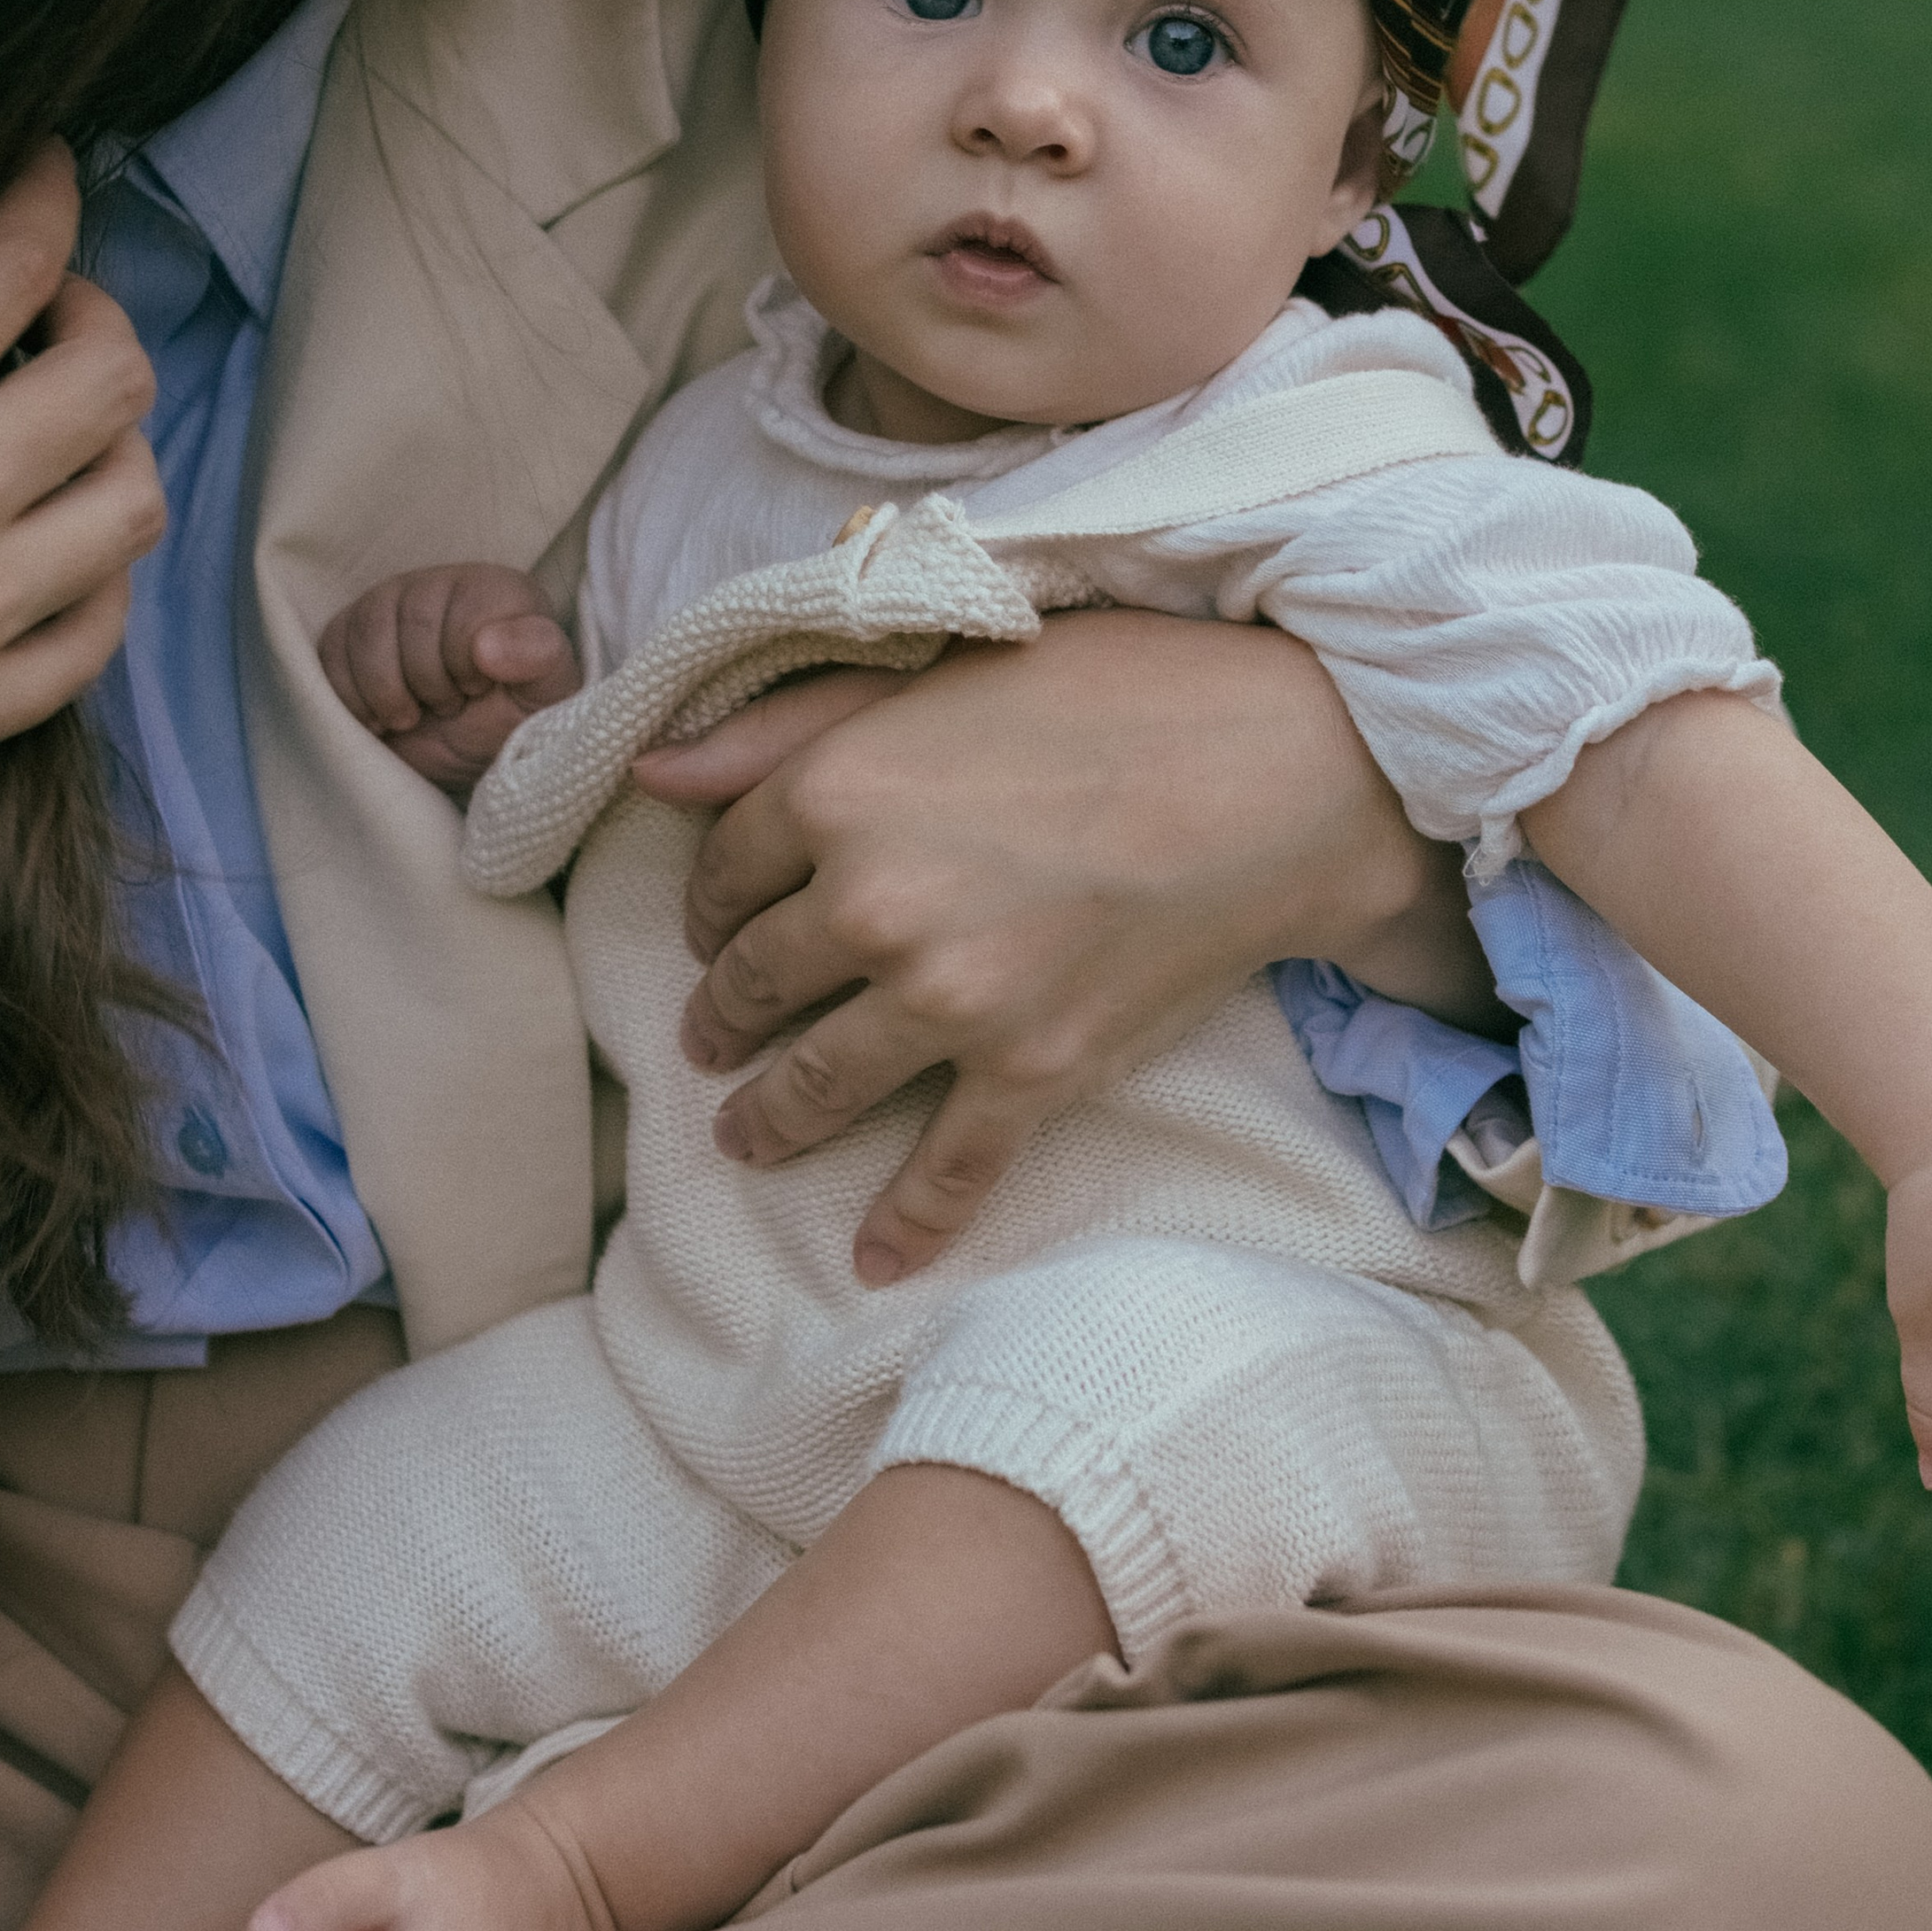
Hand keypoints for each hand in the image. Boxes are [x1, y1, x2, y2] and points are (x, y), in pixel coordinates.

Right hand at [0, 140, 166, 803]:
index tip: (40, 175)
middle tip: (46, 310)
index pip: (14, 266)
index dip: (42, 196)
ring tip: (56, 427)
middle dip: (92, 318)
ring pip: (134, 504)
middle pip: (114, 379)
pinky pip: (98, 633)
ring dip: (110, 446)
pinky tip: (50, 544)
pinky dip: (93, 575)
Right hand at [320, 563, 577, 791]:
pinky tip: (380, 719)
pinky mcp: (349, 635)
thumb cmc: (513, 718)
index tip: (479, 691)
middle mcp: (441, 584)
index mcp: (496, 590)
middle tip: (448, 706)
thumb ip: (541, 659)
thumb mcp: (547, 698)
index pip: (463, 614)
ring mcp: (390, 604)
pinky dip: (351, 699)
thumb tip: (487, 646)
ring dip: (387, 693)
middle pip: (411, 620)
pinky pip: (328, 655)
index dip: (464, 668)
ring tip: (414, 715)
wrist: (464, 753)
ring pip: (366, 632)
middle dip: (428, 683)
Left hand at [630, 606, 1463, 1285]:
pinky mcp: (1032, 1072)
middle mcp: (871, 907)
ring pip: (822, 1085)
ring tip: (748, 1138)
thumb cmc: (1120, 691)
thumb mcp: (939, 671)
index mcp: (836, 793)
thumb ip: (787, 726)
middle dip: (726, 1019)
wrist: (1280, 774)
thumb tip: (651, 769)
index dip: (711, 903)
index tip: (714, 928)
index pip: (726, 868)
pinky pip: (948, 1168)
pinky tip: (874, 1259)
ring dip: (771, 1122)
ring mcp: (950, 1003)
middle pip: (760, 984)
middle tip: (712, 1042)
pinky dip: (907, 1222)